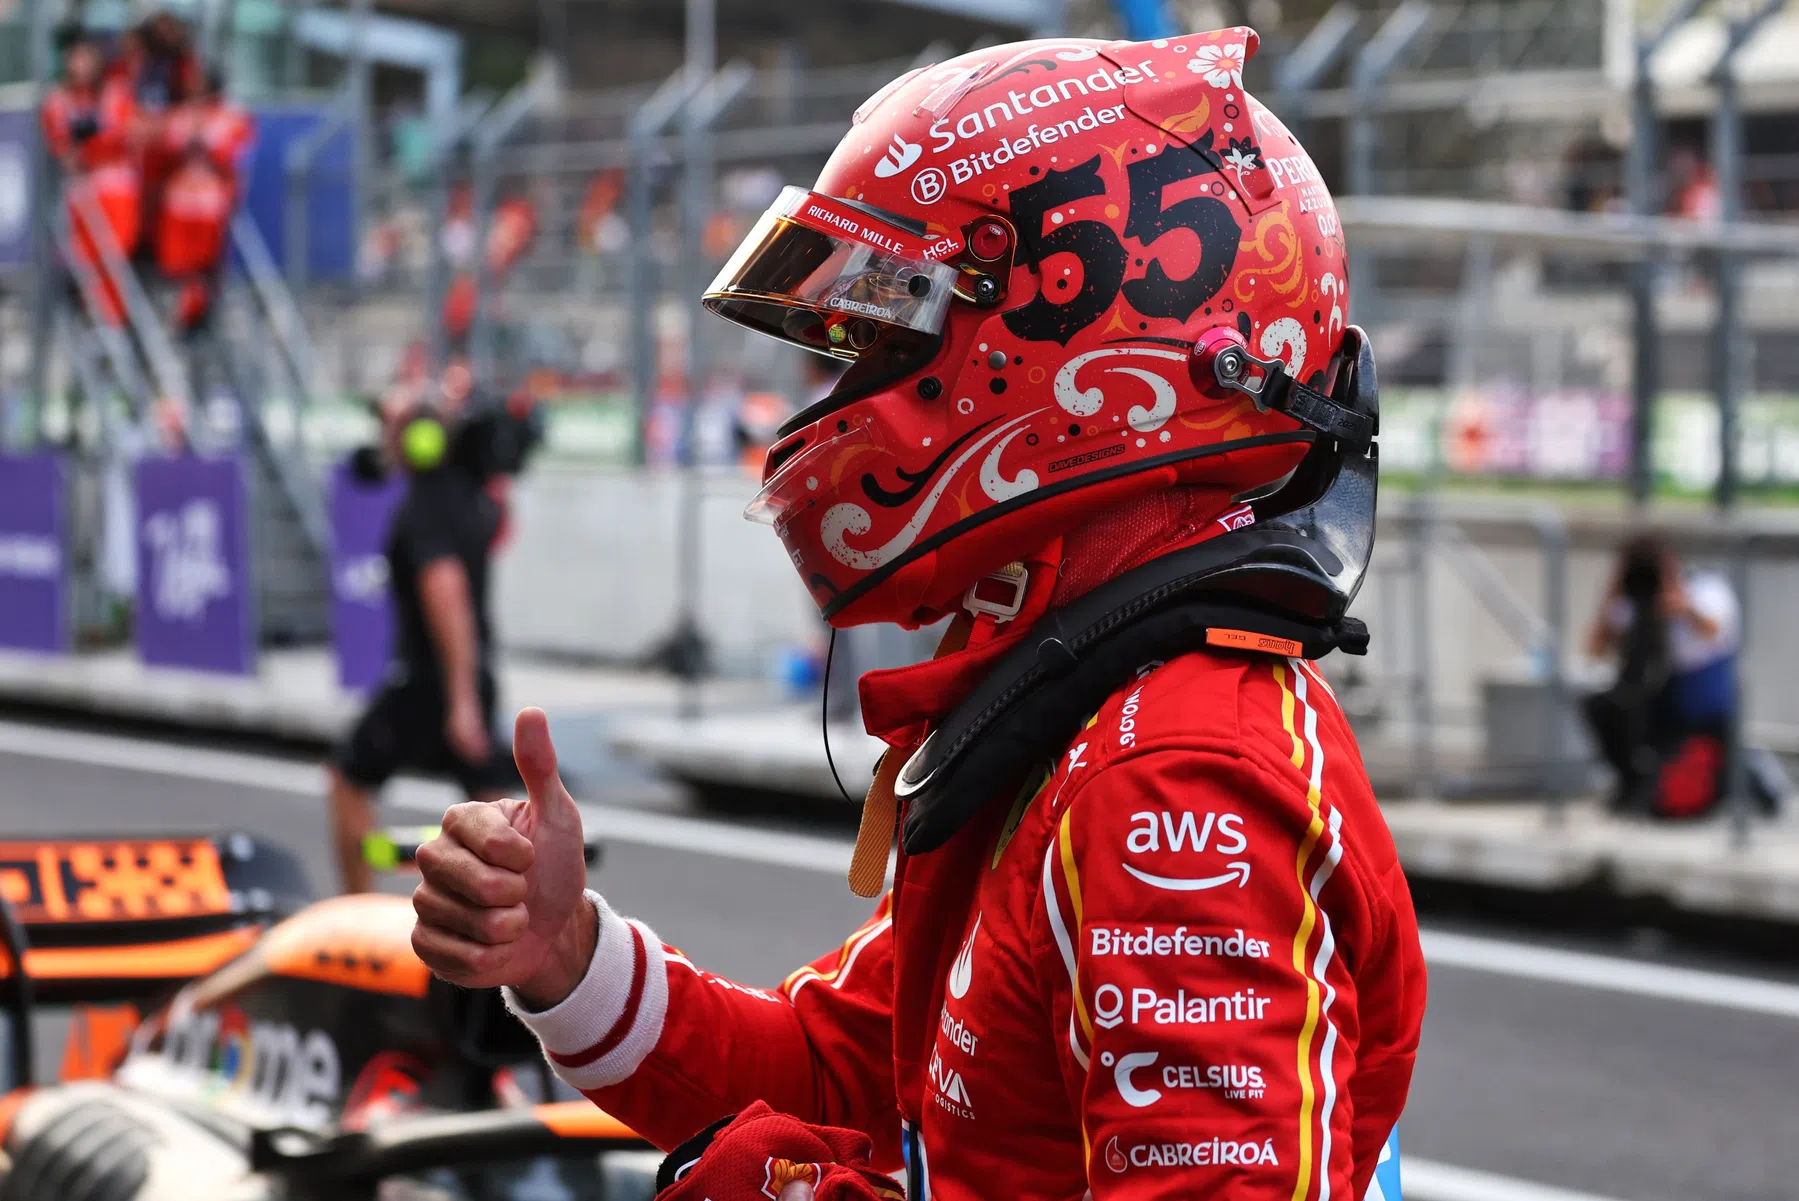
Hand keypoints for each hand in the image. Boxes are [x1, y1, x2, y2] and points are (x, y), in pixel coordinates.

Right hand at [412, 707, 594, 1003]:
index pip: (483, 837)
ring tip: (511, 919)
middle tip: (522, 893)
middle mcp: (434, 856)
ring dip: (504, 928)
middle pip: (468, 881)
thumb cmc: (554, 868)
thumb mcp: (558, 817)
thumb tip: (531, 711)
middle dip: (513, 894)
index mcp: (462, 821)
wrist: (554, 929)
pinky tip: (493, 946)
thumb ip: (539, 767)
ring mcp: (425, 900)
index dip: (518, 855)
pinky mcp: (424, 942)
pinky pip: (451, 955)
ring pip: (462, 920)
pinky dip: (486, 957)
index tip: (530, 858)